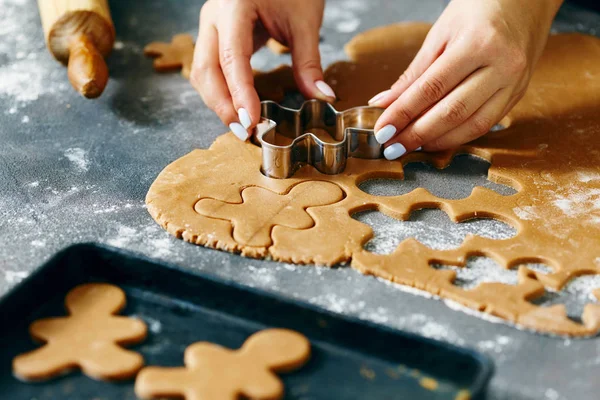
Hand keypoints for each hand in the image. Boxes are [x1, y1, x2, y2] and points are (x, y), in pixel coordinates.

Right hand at [191, 0, 334, 140]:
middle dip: (222, 105)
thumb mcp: (305, 20)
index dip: (240, 93)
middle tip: (245, 132)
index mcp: (234, 6)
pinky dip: (222, 92)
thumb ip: (309, 61)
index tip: (251, 120)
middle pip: (206, 70)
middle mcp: (214, 16)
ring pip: (202, 73)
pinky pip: (209, 69)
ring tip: (243, 125)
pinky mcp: (216, 35)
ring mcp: (211, 26)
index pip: (232, 57)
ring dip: (219, 102)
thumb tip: (321, 97)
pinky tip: (239, 109)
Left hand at [369, 0, 563, 158]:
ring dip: (437, 141)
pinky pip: (486, 124)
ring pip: (472, 125)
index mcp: (478, 43)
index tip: (382, 130)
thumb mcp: (441, 33)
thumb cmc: (480, 7)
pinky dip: (458, 136)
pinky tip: (436, 140)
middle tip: (392, 147)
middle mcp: (502, 66)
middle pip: (453, 112)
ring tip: (411, 147)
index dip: (403, 113)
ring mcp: (515, 82)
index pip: (432, 88)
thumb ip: (414, 73)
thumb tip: (383, 103)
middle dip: (417, 134)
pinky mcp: (519, 94)